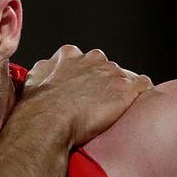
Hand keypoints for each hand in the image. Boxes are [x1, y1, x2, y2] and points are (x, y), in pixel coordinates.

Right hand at [23, 45, 151, 145]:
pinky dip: (142, 94)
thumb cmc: (38, 106)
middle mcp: (92, 59)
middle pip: (105, 67)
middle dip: (103, 83)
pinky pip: (144, 85)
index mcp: (69, 55)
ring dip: (120, 91)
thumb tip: (47, 69)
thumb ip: (45, 69)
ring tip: (114, 111)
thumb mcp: (33, 79)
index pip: (84, 61)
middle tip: (97, 104)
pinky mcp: (127, 87)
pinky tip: (138, 105)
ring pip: (123, 77)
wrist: (49, 121)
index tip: (84, 92)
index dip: (85, 77)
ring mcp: (111, 72)